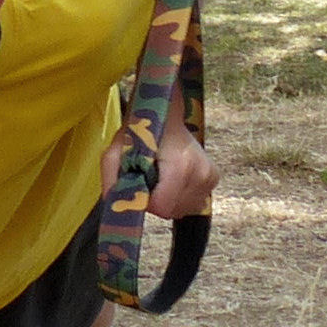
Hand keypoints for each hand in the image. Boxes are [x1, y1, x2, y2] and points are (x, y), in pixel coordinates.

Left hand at [100, 121, 218, 220]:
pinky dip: (180, 197)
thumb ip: (113, 184)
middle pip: (173, 211)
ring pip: (183, 210)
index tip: (141, 184)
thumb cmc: (140, 133)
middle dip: (157, 200)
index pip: (163, 207)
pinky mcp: (213, 179)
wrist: (164, 116)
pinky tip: (173, 180)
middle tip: (150, 177)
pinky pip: (193, 203)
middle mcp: (201, 173)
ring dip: (168, 200)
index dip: (146, 201)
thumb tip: (120, 210)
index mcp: (180, 166)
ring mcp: (210, 177)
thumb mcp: (115, 155)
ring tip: (161, 177)